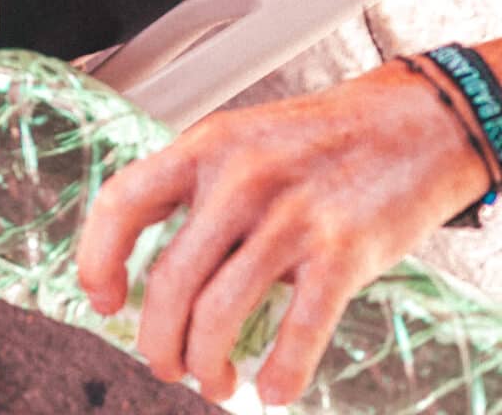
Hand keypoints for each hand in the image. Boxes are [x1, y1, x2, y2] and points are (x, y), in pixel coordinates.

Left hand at [75, 63, 491, 405]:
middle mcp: (239, 179)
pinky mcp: (343, 251)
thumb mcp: (239, 141)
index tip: (103, 301)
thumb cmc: (318, 141)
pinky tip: (273, 389)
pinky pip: (299, 328)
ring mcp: (291, 216)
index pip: (121, 203)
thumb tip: (151, 265)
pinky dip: (281, 371)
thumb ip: (195, 190)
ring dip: (206, 363)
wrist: (414, 123)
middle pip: (170, 279)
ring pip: (220, 311)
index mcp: (203, 148)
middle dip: (158, 339)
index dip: (98, 259)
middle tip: (165, 365)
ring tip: (212, 382)